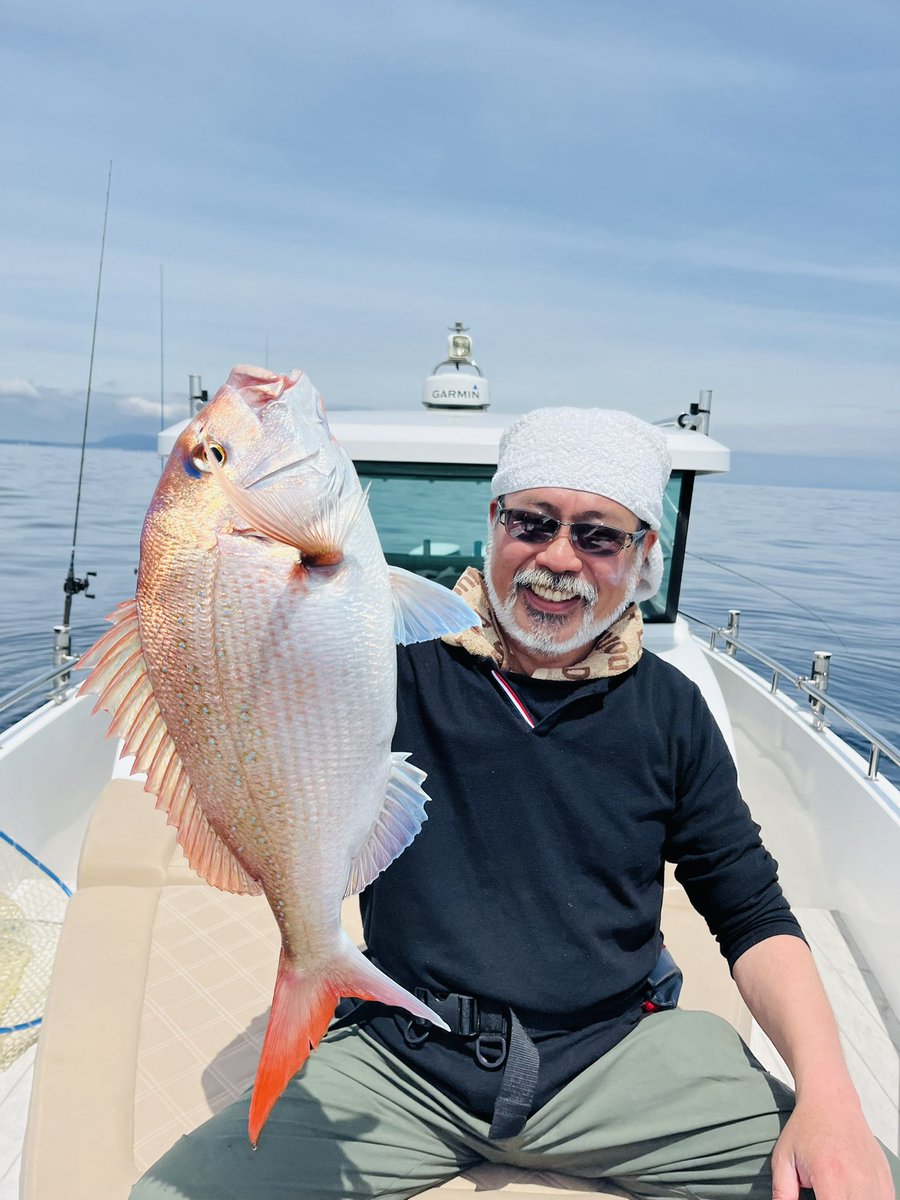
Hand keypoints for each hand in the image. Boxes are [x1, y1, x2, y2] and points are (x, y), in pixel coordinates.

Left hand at [771, 1093, 893, 1199]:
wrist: (832, 1102)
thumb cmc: (806, 1128)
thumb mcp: (784, 1158)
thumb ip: (783, 1193)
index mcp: (831, 1178)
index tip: (815, 1198)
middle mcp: (859, 1184)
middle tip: (822, 1192)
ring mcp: (876, 1184)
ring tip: (834, 1191)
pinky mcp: (887, 1183)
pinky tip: (851, 1193)